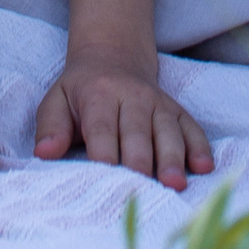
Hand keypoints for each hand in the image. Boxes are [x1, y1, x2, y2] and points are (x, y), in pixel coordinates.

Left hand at [34, 54, 214, 189]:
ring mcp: (158, 103)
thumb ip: (50, 127)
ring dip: (172, 158)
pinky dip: (199, 146)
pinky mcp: (176, 110)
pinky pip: (191, 127)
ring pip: (167, 132)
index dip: (104, 157)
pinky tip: (203, 167)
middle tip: (142, 194)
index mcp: (99, 96)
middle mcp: (132, 98)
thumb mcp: (56, 100)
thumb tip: (44, 153)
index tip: (105, 184)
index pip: (102, 130)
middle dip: (140, 164)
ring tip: (175, 185)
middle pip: (138, 135)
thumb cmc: (80, 91)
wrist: (113, 54)